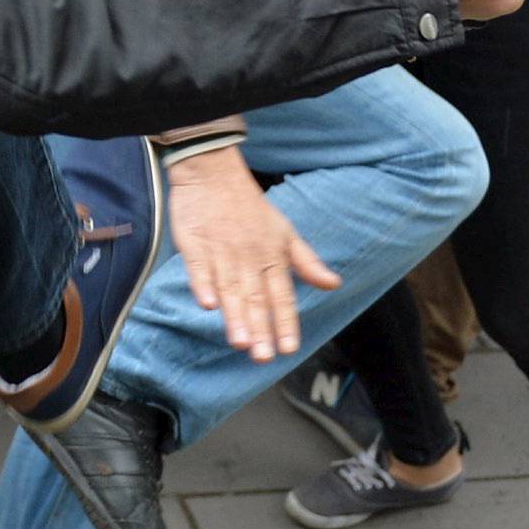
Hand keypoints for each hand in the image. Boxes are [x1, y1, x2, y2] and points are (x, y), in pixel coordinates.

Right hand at [164, 146, 339, 361]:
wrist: (213, 171)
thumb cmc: (250, 205)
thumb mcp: (285, 231)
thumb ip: (307, 262)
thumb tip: (334, 284)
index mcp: (272, 255)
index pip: (282, 295)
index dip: (286, 322)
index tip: (289, 349)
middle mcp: (248, 257)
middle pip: (255, 298)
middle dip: (260, 329)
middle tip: (263, 357)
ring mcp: (221, 251)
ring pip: (230, 288)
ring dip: (235, 315)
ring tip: (240, 342)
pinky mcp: (194, 245)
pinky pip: (199, 268)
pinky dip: (202, 285)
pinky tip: (206, 304)